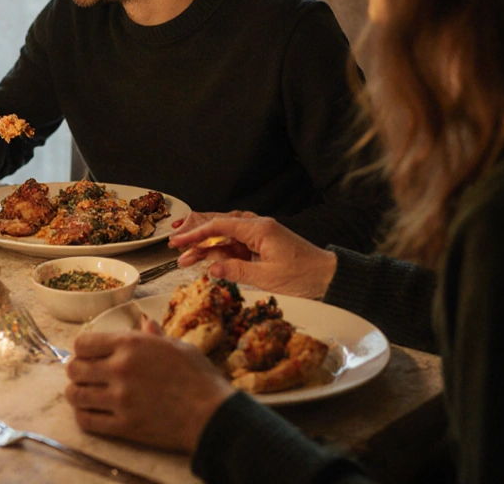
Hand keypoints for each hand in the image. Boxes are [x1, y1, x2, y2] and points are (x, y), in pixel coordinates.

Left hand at [65, 316, 234, 452]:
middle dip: (77, 370)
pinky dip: (84, 416)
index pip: (83, 343)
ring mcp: (119, 399)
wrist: (212, 415)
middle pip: (74, 368)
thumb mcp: (177, 346)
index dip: (83, 349)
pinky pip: (87, 421)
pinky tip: (92, 412)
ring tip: (86, 393)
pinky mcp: (123, 426)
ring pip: (75, 395)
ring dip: (77, 393)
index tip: (90, 355)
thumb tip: (144, 323)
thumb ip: (153, 336)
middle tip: (87, 375)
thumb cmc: (199, 377)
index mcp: (131, 345)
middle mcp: (119, 369)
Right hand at [168, 211, 338, 299]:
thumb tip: (210, 269)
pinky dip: (220, 253)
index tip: (178, 241)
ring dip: (205, 247)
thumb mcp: (268, 277)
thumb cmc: (304, 276)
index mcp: (259, 228)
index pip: (219, 226)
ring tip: (184, 258)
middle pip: (219, 226)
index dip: (195, 233)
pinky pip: (235, 246)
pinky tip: (206, 261)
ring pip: (225, 237)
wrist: (330, 277)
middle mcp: (258, 227)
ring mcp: (260, 235)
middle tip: (174, 244)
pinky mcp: (262, 245)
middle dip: (195, 235)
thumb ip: (237, 270)